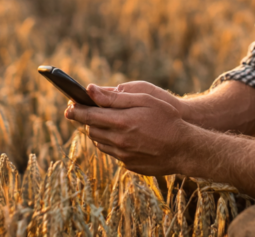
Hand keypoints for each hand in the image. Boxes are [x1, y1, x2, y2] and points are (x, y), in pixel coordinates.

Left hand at [65, 84, 194, 175]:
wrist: (185, 148)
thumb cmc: (168, 118)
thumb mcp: (144, 99)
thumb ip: (115, 97)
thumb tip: (90, 90)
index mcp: (121, 122)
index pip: (88, 116)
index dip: (76, 110)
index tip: (68, 106)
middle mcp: (119, 141)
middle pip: (92, 130)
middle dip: (88, 120)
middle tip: (88, 111)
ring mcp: (124, 155)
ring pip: (101, 142)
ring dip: (100, 132)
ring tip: (109, 123)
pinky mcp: (130, 164)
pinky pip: (114, 153)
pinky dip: (113, 143)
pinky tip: (124, 136)